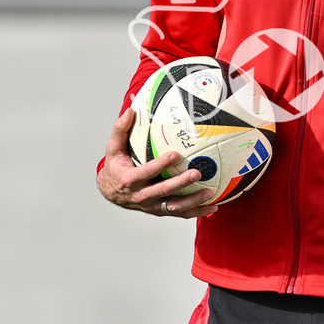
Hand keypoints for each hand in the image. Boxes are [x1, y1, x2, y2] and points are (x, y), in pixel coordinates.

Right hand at [97, 107, 215, 217]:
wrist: (110, 191)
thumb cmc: (115, 166)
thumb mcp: (113, 149)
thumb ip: (120, 130)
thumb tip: (130, 110)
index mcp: (130, 179)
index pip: (147, 172)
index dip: (161, 164)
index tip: (176, 154)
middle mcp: (141, 195)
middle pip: (163, 190)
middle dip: (181, 183)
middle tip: (197, 173)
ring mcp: (151, 205)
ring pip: (174, 206)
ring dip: (193, 201)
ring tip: (210, 192)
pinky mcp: (159, 210)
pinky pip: (179, 213)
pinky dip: (196, 211)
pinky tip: (213, 207)